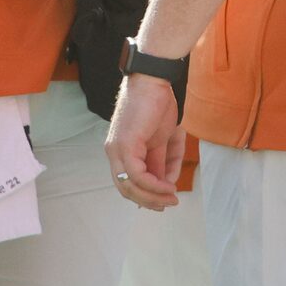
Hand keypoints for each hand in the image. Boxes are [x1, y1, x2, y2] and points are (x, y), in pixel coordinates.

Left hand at [105, 73, 185, 210]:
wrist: (153, 81)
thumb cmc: (157, 105)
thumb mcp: (163, 141)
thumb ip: (162, 162)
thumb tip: (165, 184)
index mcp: (120, 151)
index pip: (127, 183)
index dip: (144, 196)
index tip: (163, 202)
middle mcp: (114, 153)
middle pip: (125, 189)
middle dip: (149, 201)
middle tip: (168, 204)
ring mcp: (117, 149)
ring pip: (129, 186)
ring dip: (152, 196)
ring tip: (171, 197)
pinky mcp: (125, 144)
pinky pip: (137, 174)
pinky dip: (153, 184)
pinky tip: (167, 186)